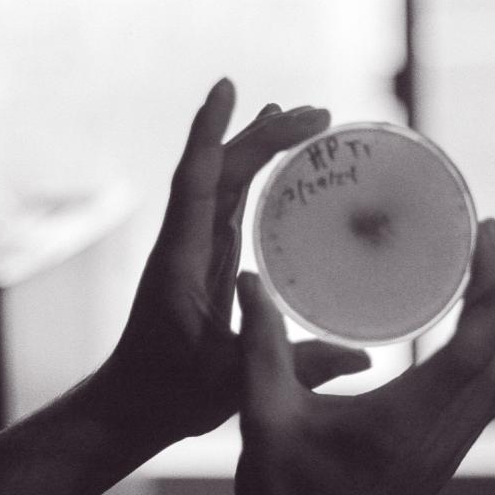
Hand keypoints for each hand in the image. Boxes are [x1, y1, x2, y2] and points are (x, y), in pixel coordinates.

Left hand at [99, 78, 370, 444]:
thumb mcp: (234, 382)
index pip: (196, 181)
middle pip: (220, 170)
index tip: (228, 88)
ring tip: (305, 119)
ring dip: (260, 147)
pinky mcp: (205, 258)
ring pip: (224, 180)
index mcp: (182, 260)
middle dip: (264, 135)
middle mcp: (185, 242)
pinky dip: (253, 175)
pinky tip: (279, 165)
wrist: (131, 406)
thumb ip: (293, 368)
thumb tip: (363, 359)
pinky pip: (228, 202)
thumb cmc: (171, 395)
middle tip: (319, 113)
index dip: (210, 132)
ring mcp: (194, 247)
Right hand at [212, 220, 494, 494]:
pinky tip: (476, 342)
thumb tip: (251, 281)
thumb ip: (261, 345)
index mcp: (401, 424)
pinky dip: (490, 362)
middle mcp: (435, 440)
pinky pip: (481, 405)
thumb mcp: (262, 416)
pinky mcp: (437, 467)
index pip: (471, 351)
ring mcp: (442, 457)